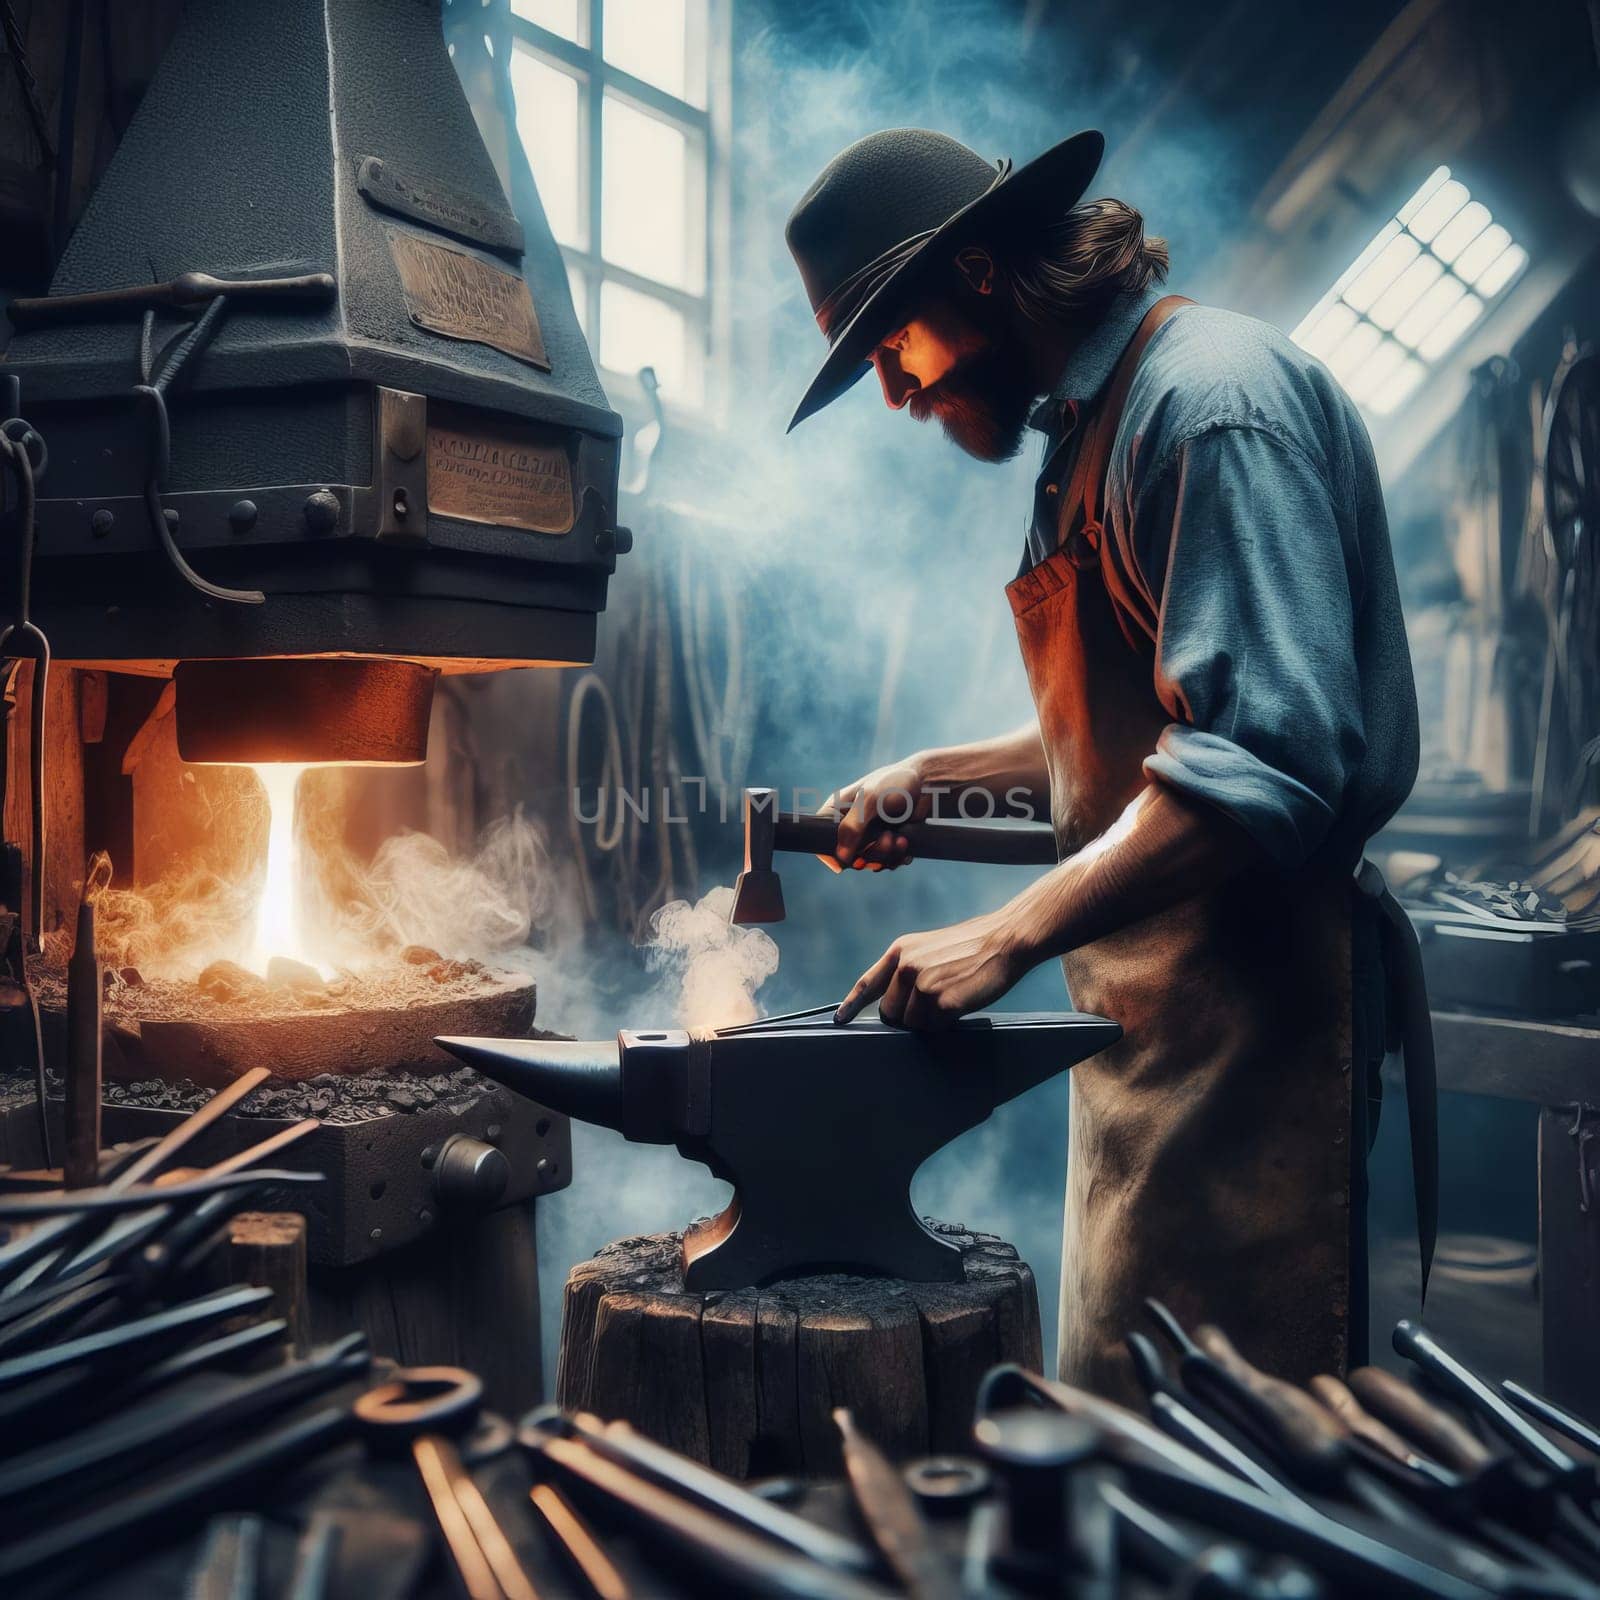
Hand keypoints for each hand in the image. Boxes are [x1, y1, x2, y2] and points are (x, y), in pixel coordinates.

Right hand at [821, 756, 928, 871]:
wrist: (927, 783)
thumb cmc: (894, 783)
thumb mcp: (869, 801)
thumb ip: (852, 827)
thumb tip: (842, 858)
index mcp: (838, 810)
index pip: (820, 837)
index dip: (830, 854)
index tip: (847, 862)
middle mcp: (851, 824)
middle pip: (848, 856)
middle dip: (869, 854)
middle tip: (886, 840)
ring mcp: (870, 834)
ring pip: (870, 861)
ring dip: (886, 855)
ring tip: (899, 839)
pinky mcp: (888, 841)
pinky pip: (887, 861)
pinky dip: (897, 857)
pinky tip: (905, 842)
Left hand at [834, 909, 1028, 1028]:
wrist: (1005, 940)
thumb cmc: (971, 947)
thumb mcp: (929, 949)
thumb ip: (907, 971)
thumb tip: (896, 1002)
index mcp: (901, 951)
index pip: (868, 983)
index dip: (852, 1004)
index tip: (839, 1019)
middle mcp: (906, 967)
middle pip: (890, 1013)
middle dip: (907, 1016)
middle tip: (934, 1002)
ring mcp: (923, 985)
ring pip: (912, 1025)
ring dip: (929, 1021)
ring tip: (951, 998)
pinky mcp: (942, 1002)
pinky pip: (934, 1029)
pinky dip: (946, 1024)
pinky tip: (960, 1003)